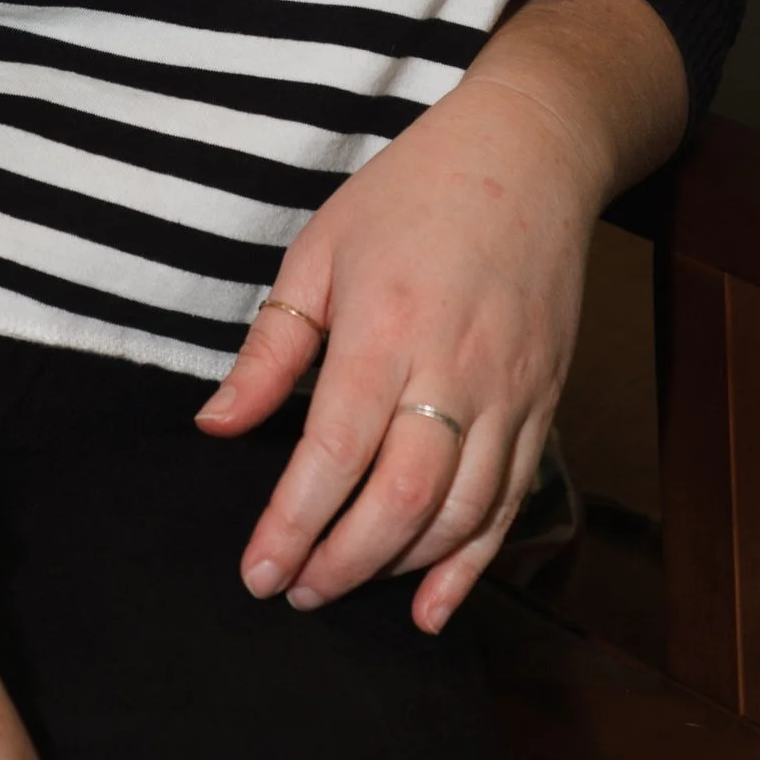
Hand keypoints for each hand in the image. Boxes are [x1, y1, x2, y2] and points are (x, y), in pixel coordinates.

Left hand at [195, 0, 684, 632]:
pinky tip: (431, 605)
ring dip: (397, 567)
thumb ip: (271, 349)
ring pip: (459, 514)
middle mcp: (455, 369)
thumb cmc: (412, 194)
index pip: (334, 453)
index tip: (257, 573)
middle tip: (293, 590)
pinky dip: (472, 565)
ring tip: (340, 584)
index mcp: (386, 327)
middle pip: (401, 500)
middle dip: (341, 562)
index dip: (293, 526)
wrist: (530, 153)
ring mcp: (510, 392)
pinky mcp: (544, 403)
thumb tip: (216, 427)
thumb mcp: (320, 250)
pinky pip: (510, 503)